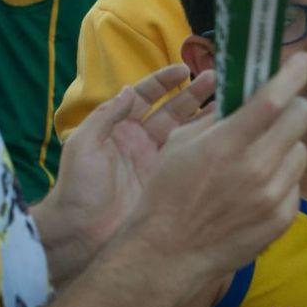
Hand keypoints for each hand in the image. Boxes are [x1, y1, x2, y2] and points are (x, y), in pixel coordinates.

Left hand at [42, 65, 218, 279]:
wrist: (81, 236)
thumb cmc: (77, 188)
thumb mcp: (83, 146)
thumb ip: (105, 116)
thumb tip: (128, 90)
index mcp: (119, 129)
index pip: (145, 97)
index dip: (163, 82)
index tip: (183, 70)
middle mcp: (141, 142)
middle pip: (171, 111)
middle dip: (193, 94)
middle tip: (217, 79)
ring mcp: (157, 163)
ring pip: (186, 133)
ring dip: (205, 116)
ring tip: (230, 101)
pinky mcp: (168, 183)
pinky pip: (190, 160)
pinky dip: (206, 146)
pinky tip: (225, 134)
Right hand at [111, 53, 306, 284]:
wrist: (169, 252)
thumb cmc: (167, 192)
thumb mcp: (180, 141)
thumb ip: (218, 116)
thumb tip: (247, 94)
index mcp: (226, 144)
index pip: (273, 98)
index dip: (293, 73)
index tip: (301, 60)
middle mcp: (255, 169)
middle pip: (300, 118)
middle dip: (293, 106)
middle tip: (281, 109)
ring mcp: (272, 197)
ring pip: (301, 150)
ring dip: (286, 145)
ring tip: (262, 154)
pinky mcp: (282, 219)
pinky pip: (295, 183)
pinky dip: (282, 178)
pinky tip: (259, 186)